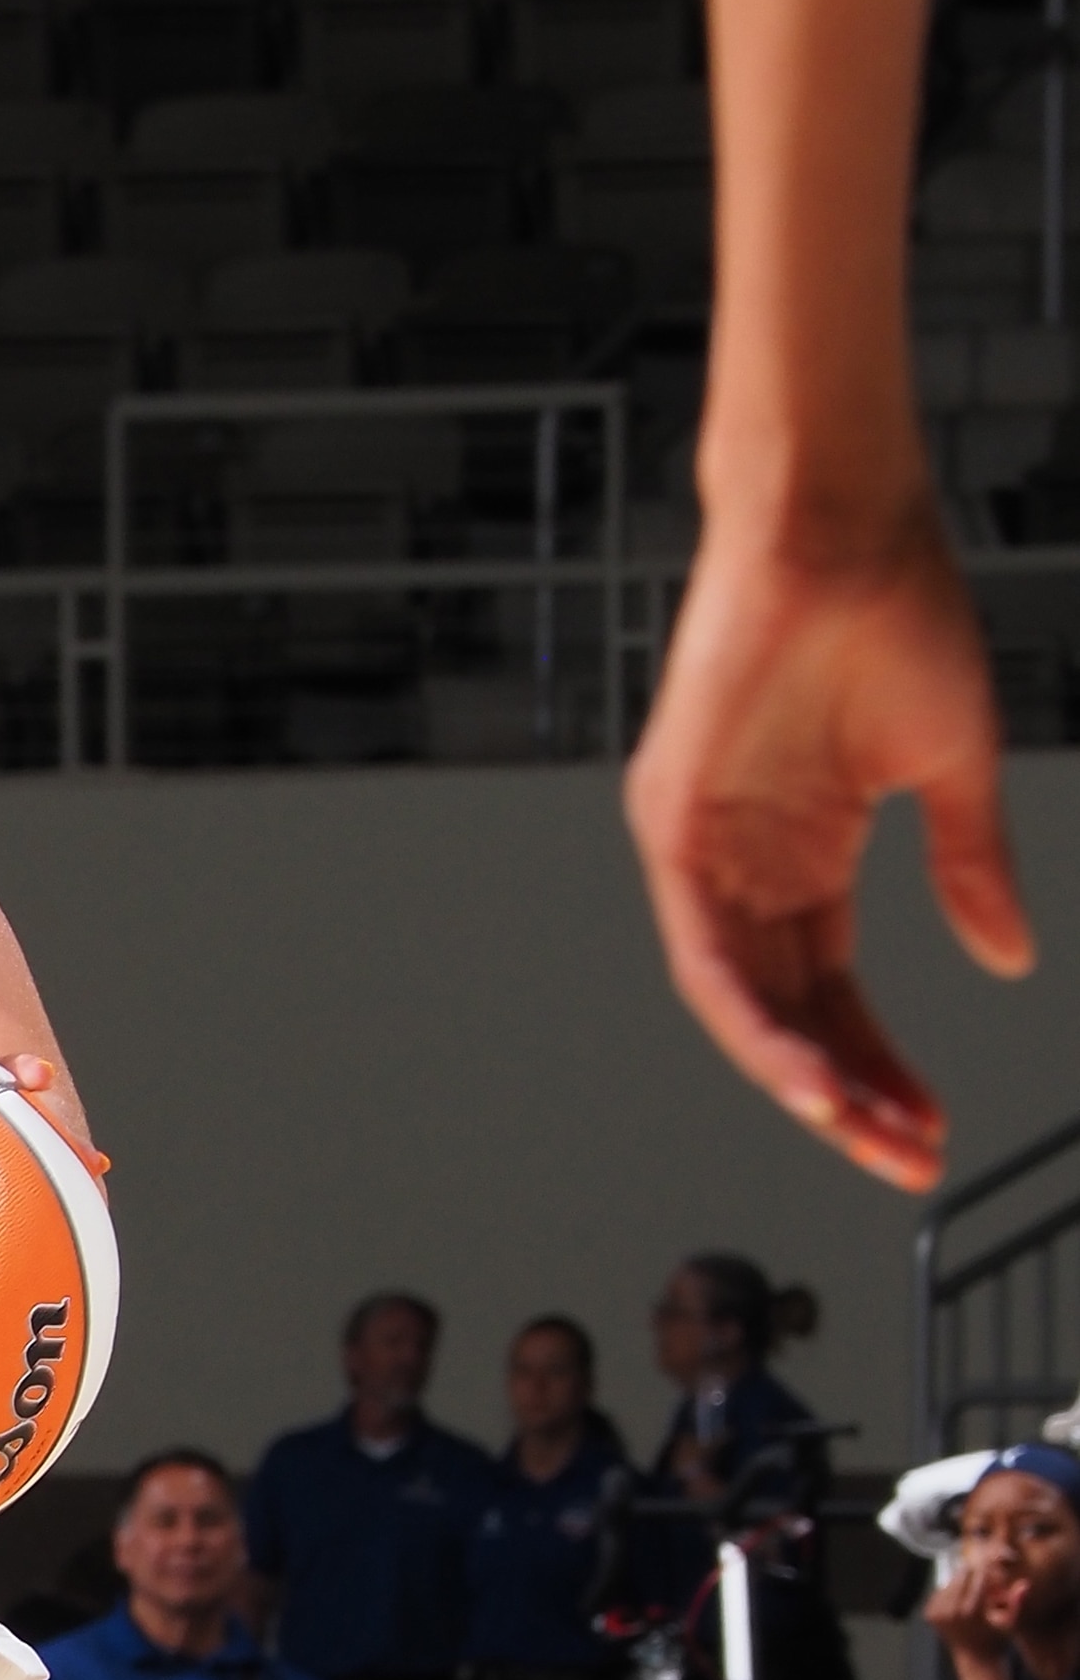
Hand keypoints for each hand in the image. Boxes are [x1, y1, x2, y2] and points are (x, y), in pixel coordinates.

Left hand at [626, 514, 1032, 1192]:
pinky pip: (703, 952)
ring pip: (741, 1002)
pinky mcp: (670, 822)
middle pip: (787, 1013)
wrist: (843, 521)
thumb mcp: (951, 768)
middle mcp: (744, 862)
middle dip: (846, 1095)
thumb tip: (1008, 958)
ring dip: (802, 1079)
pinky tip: (803, 1074)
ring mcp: (703, 847)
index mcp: (804, 853)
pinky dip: (753, 1021)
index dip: (879, 1065)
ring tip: (862, 1136)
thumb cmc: (895, 612)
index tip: (929, 1127)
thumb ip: (971, 869)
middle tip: (902, 1158)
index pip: (833, 991)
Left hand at [929, 1545, 1028, 1654]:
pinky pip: (940, 1591)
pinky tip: (962, 1598)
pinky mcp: (929, 1614)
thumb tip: (1025, 1583)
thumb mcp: (1010, 1623)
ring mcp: (936, 1612)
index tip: (994, 1574)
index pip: (978, 1576)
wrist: (974, 1660)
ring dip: (962, 1581)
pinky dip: (951, 1591)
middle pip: (962, 1575)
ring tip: (974, 1589)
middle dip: (974, 1574)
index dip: (988, 1572)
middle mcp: (950, 1611)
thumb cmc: (996, 1640)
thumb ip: (1017, 1603)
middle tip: (983, 1578)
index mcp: (970, 1611)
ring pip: (951, 1581)